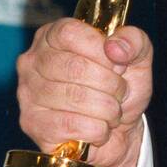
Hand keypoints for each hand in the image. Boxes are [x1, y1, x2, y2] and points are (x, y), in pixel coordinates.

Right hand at [15, 18, 152, 166]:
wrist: (120, 134)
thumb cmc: (121, 89)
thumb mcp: (137, 58)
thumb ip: (134, 41)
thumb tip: (115, 47)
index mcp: (53, 36)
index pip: (70, 33)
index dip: (100, 50)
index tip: (118, 65)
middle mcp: (33, 61)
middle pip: (74, 66)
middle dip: (110, 84)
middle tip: (120, 93)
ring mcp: (28, 93)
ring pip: (75, 97)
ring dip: (107, 109)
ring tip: (112, 111)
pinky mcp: (32, 124)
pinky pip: (71, 124)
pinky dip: (98, 129)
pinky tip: (99, 128)